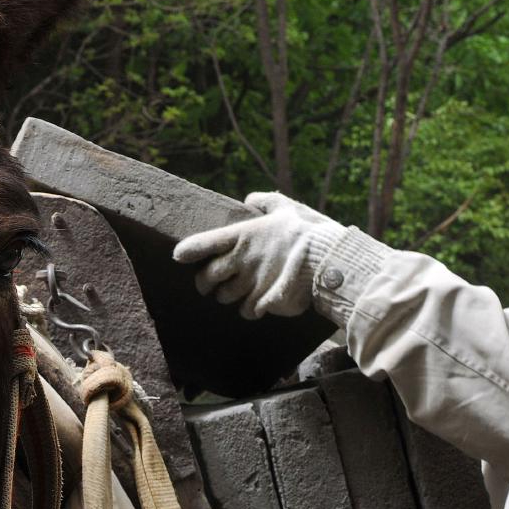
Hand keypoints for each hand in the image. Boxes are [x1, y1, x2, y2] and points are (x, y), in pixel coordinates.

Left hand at [173, 191, 341, 319]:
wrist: (328, 260)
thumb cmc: (308, 232)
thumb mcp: (287, 208)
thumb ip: (266, 201)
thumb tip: (251, 198)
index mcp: (242, 236)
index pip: (201, 244)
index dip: (187, 252)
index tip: (180, 256)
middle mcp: (240, 261)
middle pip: (206, 279)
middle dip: (204, 283)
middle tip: (209, 284)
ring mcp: (249, 284)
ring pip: (224, 297)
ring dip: (227, 296)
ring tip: (237, 292)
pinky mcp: (262, 302)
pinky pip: (246, 311)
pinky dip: (249, 309)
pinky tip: (257, 303)